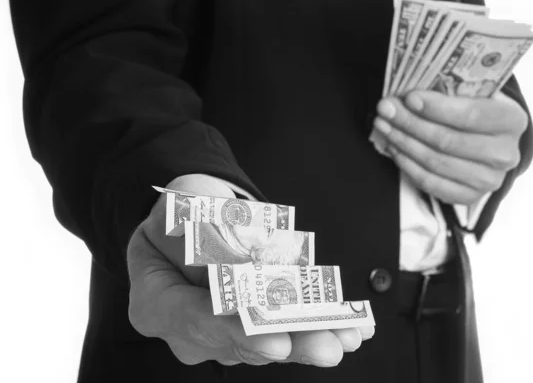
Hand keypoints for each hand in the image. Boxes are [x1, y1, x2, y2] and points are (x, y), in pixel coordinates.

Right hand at [127, 174, 373, 366]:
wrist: (193, 221)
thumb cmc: (182, 215)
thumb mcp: (180, 210)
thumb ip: (202, 234)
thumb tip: (241, 260)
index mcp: (156, 301)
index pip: (193, 319)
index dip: (235, 331)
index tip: (274, 339)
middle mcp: (188, 329)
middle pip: (237, 342)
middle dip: (288, 343)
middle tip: (326, 346)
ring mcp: (221, 334)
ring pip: (266, 343)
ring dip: (309, 338)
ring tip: (347, 335)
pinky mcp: (252, 328)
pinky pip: (283, 331)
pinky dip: (317, 327)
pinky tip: (352, 329)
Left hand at [373, 91, 527, 204]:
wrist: (492, 143)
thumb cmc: (478, 113)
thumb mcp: (475, 95)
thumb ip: (451, 91)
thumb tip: (409, 94)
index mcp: (511, 120)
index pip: (471, 115)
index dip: (436, 107)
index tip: (409, 98)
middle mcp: (505, 153)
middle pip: (447, 141)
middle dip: (410, 123)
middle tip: (385, 110)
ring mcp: (489, 180)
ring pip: (435, 162)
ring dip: (403, 143)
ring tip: (383, 126)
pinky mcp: (469, 196)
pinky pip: (430, 183)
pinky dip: (407, 165)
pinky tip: (394, 148)